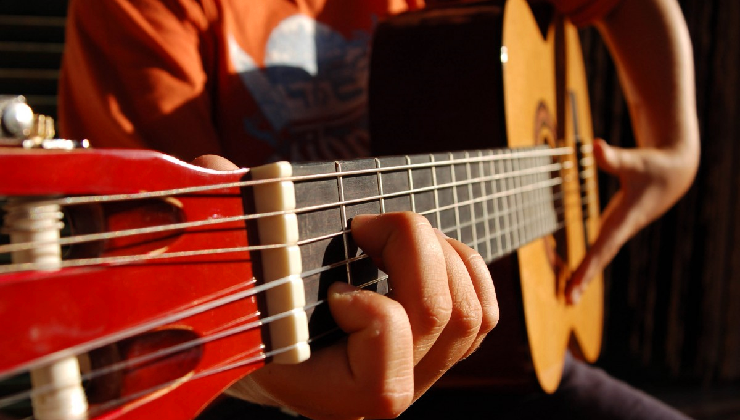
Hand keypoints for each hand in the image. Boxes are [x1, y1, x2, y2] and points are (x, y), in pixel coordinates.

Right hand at [193, 155, 498, 419]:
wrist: (261, 329)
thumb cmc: (240, 294)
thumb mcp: (221, 261)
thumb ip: (216, 218)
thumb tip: (215, 169)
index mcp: (318, 392)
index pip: (383, 386)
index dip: (373, 318)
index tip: (335, 285)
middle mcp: (373, 394)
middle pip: (439, 322)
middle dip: (413, 248)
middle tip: (364, 226)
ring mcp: (412, 374)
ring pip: (470, 317)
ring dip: (442, 253)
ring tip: (393, 233)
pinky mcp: (435, 350)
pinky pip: (483, 314)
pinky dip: (467, 266)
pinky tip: (426, 248)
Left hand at [565, 138, 696, 303]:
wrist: (673, 173)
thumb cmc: (652, 166)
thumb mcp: (634, 160)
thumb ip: (613, 157)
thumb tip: (595, 146)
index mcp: (625, 218)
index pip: (604, 245)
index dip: (590, 263)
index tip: (578, 282)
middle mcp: (621, 229)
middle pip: (600, 257)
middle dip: (584, 278)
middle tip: (567, 300)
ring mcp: (618, 230)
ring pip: (600, 257)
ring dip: (585, 276)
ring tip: (567, 298)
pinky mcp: (616, 228)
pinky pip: (600, 251)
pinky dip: (589, 264)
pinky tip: (577, 277)